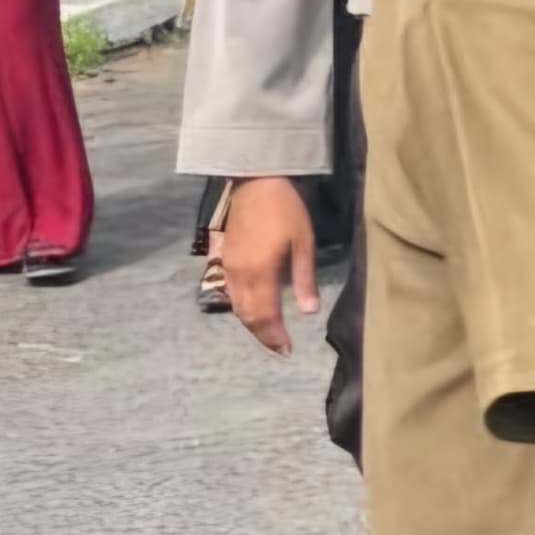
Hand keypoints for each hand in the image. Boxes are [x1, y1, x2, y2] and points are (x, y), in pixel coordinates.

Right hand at [217, 174, 322, 354]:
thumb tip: (310, 312)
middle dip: (263, 335)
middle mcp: (239, 275)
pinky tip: (255, 310)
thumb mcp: (303, 243)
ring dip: (252, 324)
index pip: (265, 315)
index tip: (287, 350)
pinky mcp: (225, 259)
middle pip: (247, 316)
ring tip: (269, 335)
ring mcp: (229, 267)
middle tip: (280, 349)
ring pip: (236, 307)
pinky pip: (230, 293)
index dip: (275, 336)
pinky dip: (242, 308)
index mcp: (260, 272)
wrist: (255, 183)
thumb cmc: (285, 210)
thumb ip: (305, 279)